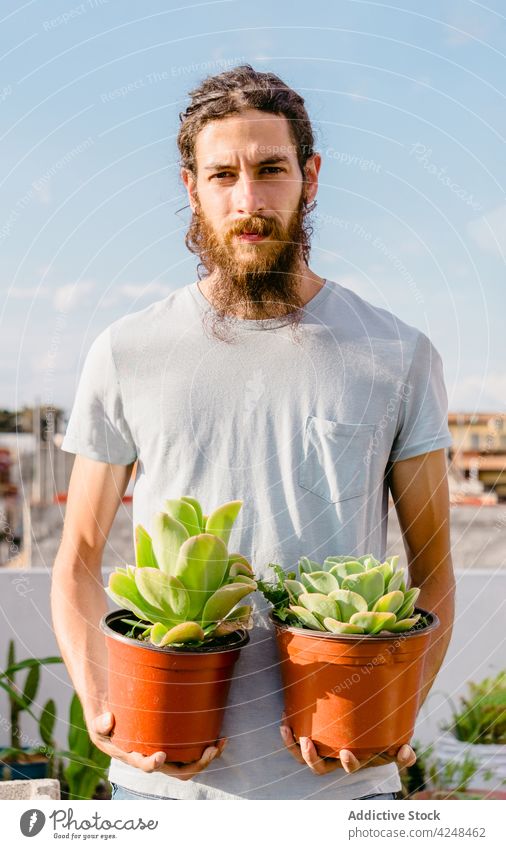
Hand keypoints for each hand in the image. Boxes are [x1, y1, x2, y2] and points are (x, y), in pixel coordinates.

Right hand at [89, 711, 225, 780]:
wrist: (118, 725)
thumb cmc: (109, 727)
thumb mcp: (100, 726)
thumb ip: (101, 724)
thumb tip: (108, 719)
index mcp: (137, 759)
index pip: (147, 767)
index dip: (152, 764)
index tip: (159, 755)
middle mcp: (155, 761)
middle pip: (178, 772)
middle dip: (197, 764)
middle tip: (210, 750)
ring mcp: (168, 757)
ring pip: (190, 766)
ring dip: (207, 758)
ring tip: (220, 743)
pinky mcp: (177, 748)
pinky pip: (194, 754)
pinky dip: (208, 748)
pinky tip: (219, 736)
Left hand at [280, 713, 415, 775]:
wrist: (369, 723)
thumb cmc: (381, 736)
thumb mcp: (394, 745)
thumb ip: (404, 753)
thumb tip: (408, 752)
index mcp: (355, 760)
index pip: (350, 767)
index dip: (348, 764)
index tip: (346, 752)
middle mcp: (335, 758)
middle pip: (319, 768)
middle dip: (312, 758)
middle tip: (309, 743)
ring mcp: (321, 750)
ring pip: (303, 758)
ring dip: (296, 748)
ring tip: (292, 731)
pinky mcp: (310, 738)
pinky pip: (294, 743)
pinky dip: (288, 735)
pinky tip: (285, 720)